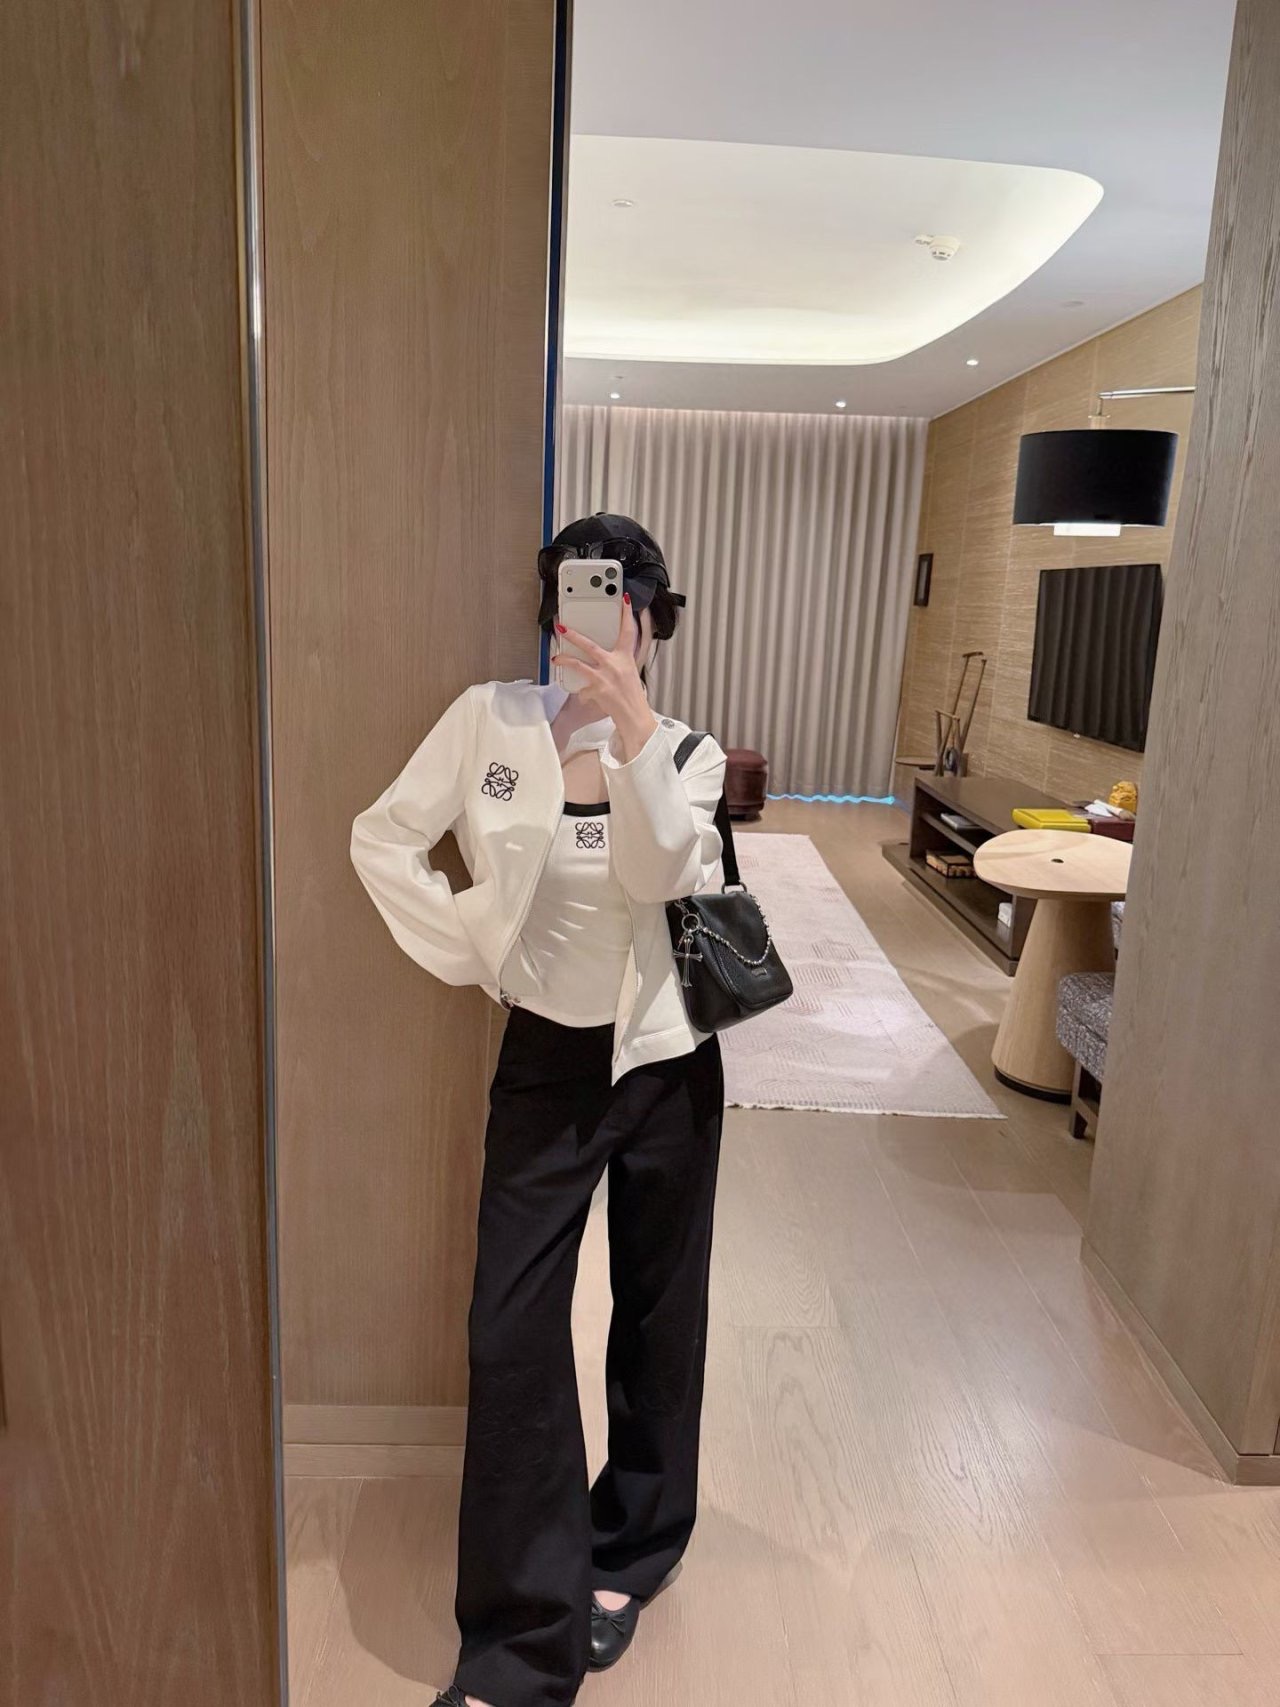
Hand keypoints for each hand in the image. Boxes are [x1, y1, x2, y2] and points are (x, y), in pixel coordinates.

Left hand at [550, 594, 657, 759]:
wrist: (633, 716)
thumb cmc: (632, 695)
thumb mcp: (632, 672)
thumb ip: (622, 658)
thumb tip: (615, 652)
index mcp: (626, 657)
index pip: (629, 631)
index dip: (626, 614)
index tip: (623, 600)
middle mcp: (615, 665)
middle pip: (590, 645)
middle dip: (574, 636)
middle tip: (562, 626)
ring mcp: (604, 677)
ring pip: (579, 664)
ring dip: (565, 659)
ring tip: (556, 657)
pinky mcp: (597, 690)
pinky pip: (583, 689)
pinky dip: (583, 693)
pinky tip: (585, 697)